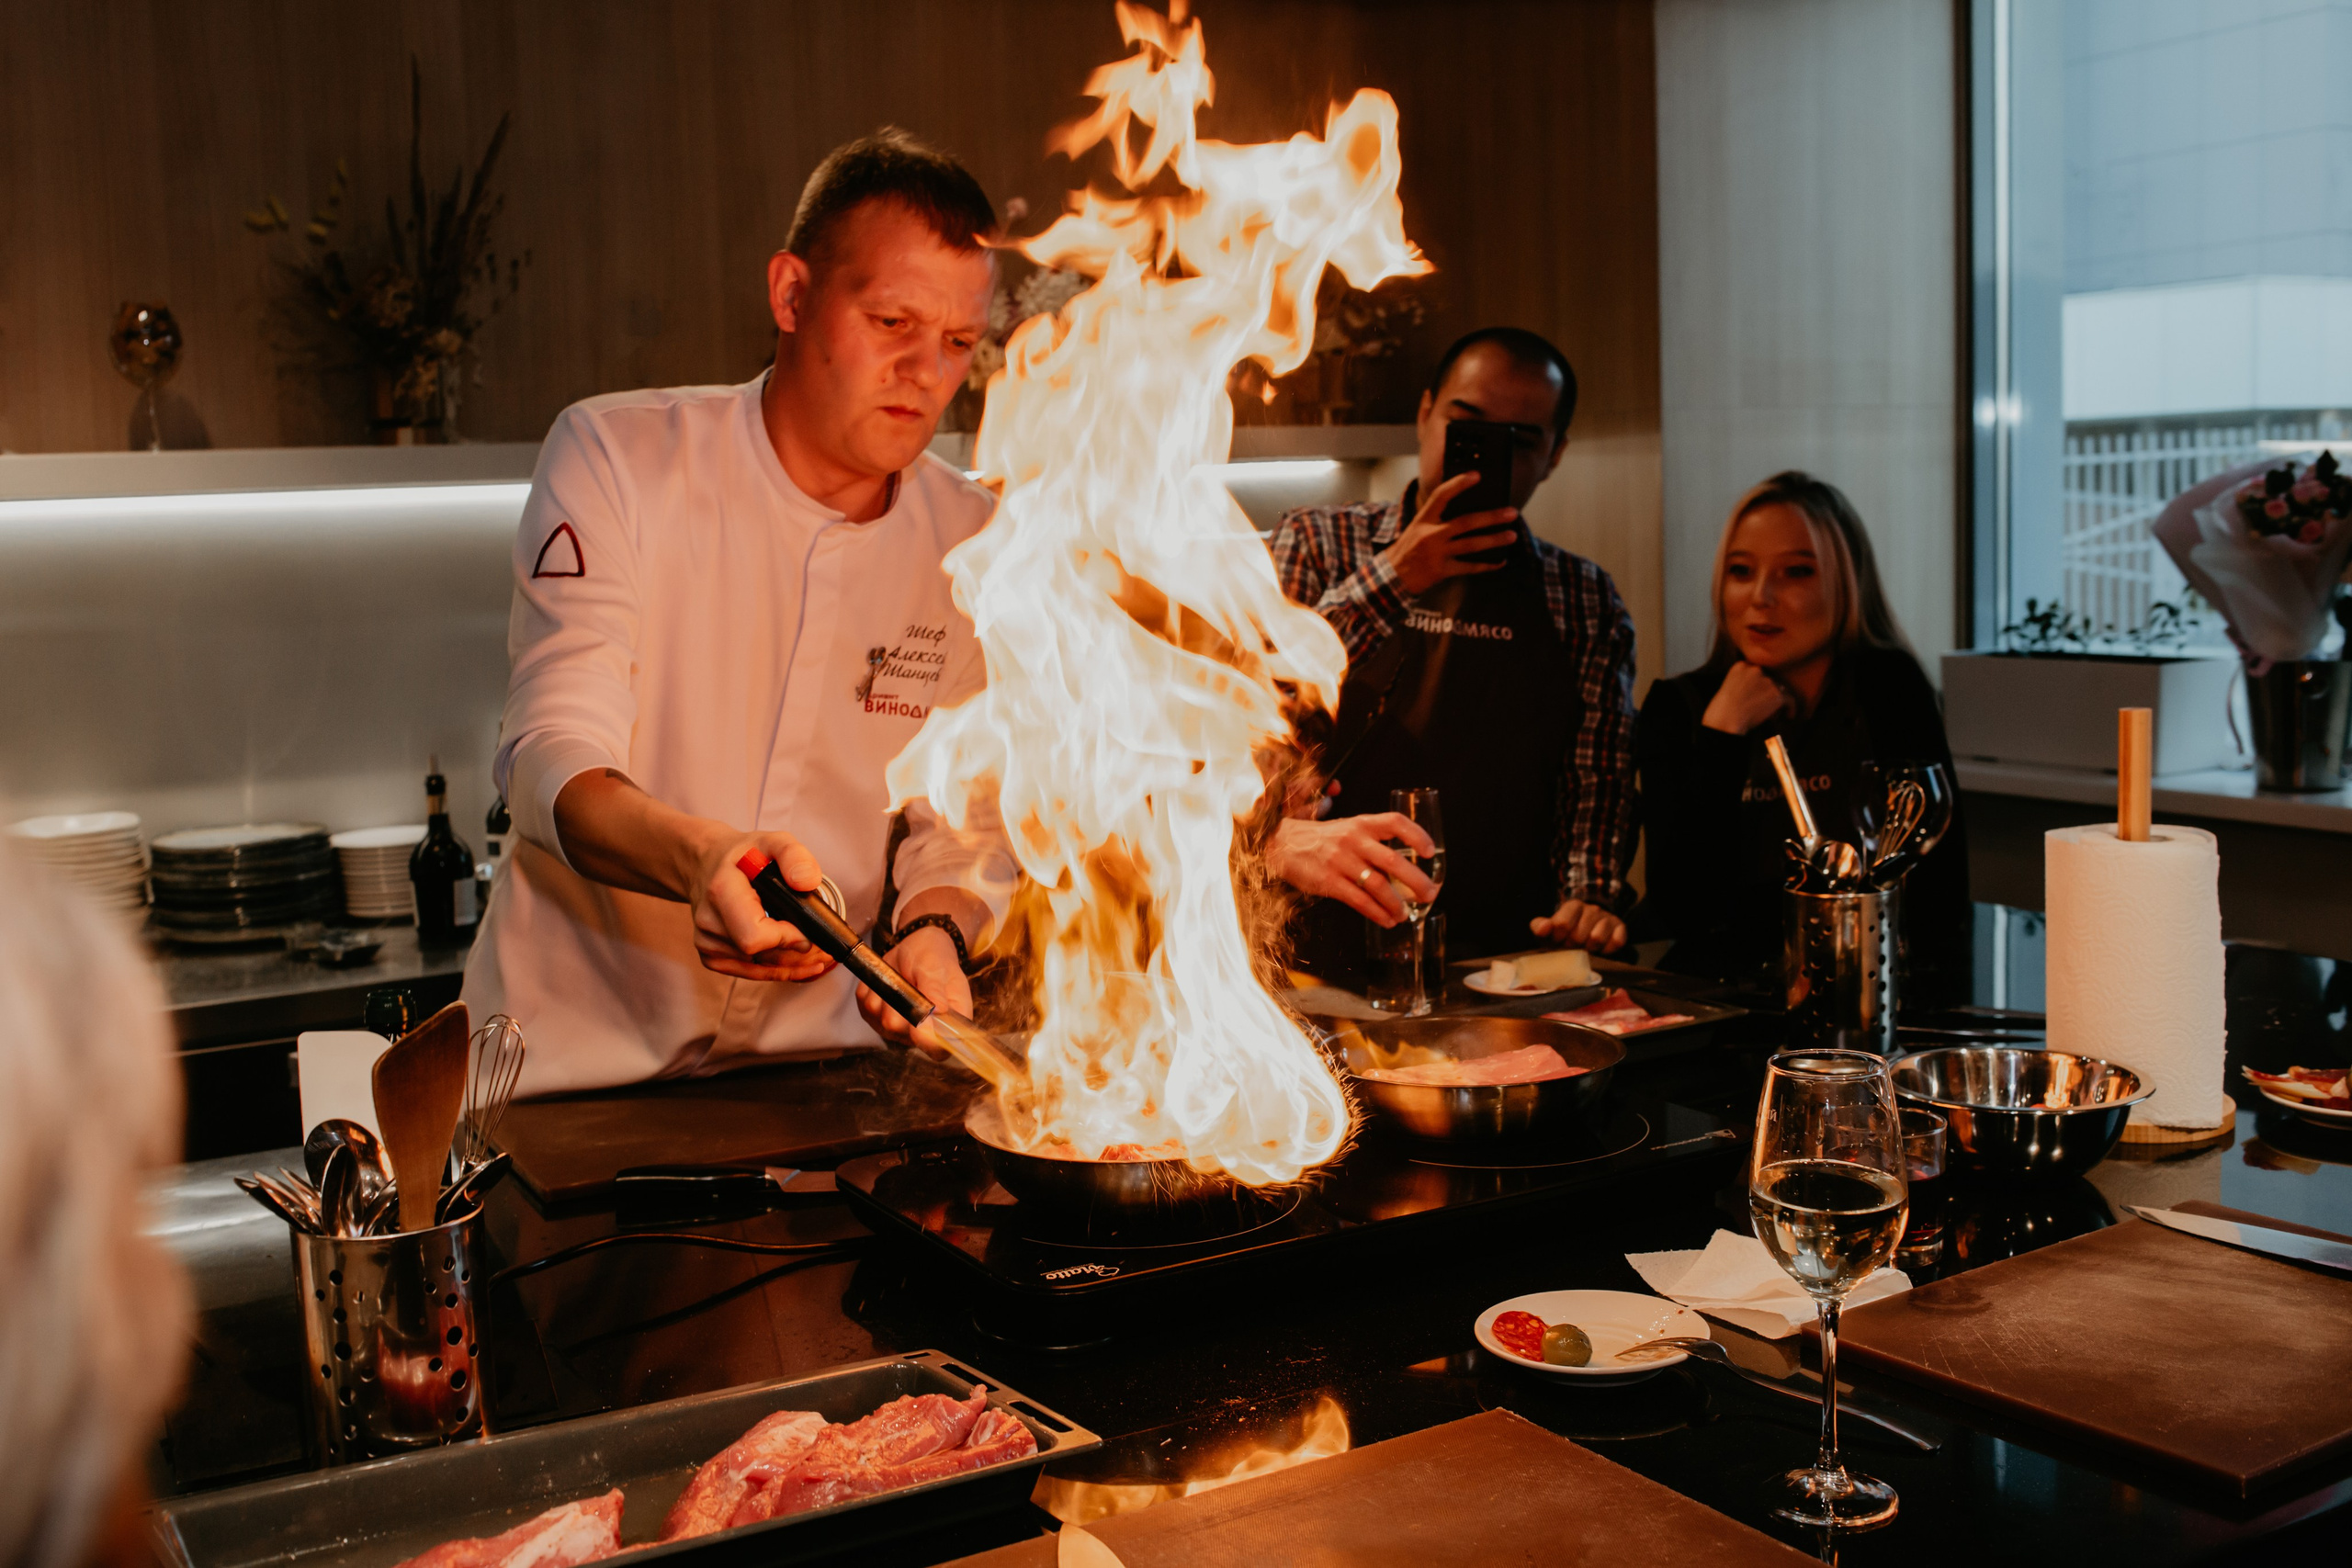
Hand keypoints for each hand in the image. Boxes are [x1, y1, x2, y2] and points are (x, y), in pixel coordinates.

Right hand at [688, 830, 835, 982]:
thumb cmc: (742, 855)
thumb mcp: (773, 841)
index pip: (753, 936)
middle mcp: (708, 920)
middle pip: (758, 955)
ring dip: (788, 965)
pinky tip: (794, 964)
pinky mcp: (710, 956)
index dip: (785, 938)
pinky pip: (748, 973)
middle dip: (794, 954)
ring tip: (814, 956)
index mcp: (721, 891)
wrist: (708, 864)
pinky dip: (774, 970)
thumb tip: (807, 882)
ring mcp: (706, 942)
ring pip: (757, 968)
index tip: (805, 931)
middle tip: (823, 950)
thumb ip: (794, 856)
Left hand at [857, 924, 973, 1053]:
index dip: (927, 1040)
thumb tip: (937, 1012)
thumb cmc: (935, 959)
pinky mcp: (876, 1019)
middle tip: (910, 981)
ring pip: (879, 1018)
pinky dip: (873, 989)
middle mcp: (921, 1033)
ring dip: (886, 994)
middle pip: (899, 1031)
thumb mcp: (937, 970)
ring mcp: (897, 1029)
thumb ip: (935, 992)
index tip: (920, 1016)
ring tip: (900, 979)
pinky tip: (888, 980)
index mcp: (947, 1025)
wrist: (918, 948)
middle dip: (900, 1003)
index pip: (939, 1051)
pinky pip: (865, 1007)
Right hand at [1267, 813, 1437, 925]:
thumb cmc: (1322, 839)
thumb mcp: (1348, 828)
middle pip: (1393, 860)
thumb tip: (1406, 866)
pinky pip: (1359, 901)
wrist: (1281, 844)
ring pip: (1378, 885)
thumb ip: (1373, 841)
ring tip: (1406, 914)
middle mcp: (1353, 840)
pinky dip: (1377, 913)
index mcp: (1361, 824)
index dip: (1417, 836)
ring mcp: (1340, 862)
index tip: (1431, 852)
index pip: (1395, 823)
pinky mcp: (1328, 882)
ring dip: (1397, 903)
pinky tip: (1387, 920)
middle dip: (1416, 881)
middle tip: (1429, 893)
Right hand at [1379, 472, 1519, 596]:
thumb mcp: (1417, 527)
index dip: (1458, 484)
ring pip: (1471, 545)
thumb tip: (1470, 509)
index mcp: (1423, 519)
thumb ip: (1437, 518)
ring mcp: (1436, 554)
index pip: (1441, 496)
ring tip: (1512, 535)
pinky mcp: (1442, 571)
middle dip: (1491, 517)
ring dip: (1494, 540)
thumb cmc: (1408, 548)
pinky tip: (1500, 561)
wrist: (1392, 576)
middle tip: (1511, 513)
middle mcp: (1430, 535)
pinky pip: (1469, 567)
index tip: (1477, 475)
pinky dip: (1486, 565)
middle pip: (1466, 522)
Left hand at [1530, 899, 1627, 954]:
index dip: (1559, 938)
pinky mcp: (1620, 927)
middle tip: (1572, 947)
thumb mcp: (1548, 931)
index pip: (1563, 924)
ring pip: (1597, 938)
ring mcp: (1607, 917)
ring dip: (1589, 949)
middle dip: (1573, 946)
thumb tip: (1544, 927)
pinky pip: (1616, 942)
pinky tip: (1601, 950)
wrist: (1588, 934)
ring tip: (1586, 948)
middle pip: (1579, 935)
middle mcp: (1592, 909)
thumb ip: (1539, 927)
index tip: (1559, 942)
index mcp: (1573, 906)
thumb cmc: (1564, 935)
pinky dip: (1607, 950)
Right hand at [1701, 662, 1794, 734]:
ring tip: (1769, 714)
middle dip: (1767, 692)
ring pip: (1779, 689)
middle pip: (1769, 678)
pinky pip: (1789, 700)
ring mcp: (1767, 681)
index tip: (1755, 696)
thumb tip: (1759, 689)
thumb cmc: (1722, 710)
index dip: (1758, 684)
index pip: (1757, 671)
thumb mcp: (1728, 686)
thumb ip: (1743, 681)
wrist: (1725, 720)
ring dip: (1775, 701)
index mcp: (1741, 665)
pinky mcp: (1776, 694)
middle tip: (1761, 706)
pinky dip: (1790, 708)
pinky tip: (1788, 715)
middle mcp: (1755, 669)